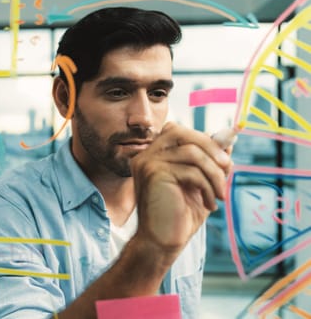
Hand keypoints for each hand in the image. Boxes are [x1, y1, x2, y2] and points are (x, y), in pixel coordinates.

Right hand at [130, 122, 232, 256]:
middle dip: (211, 149)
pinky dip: (208, 187)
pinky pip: (191, 171)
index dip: (204, 139)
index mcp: (154, 155)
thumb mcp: (200, 182)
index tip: (226, 157)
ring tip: (220, 194)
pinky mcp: (154, 174)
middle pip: (183, 133)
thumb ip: (210, 160)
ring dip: (214, 174)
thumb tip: (229, 138)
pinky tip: (210, 204)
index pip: (179, 132)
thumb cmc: (179, 215)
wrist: (161, 243)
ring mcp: (148, 162)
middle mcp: (146, 155)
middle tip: (229, 168)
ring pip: (192, 153)